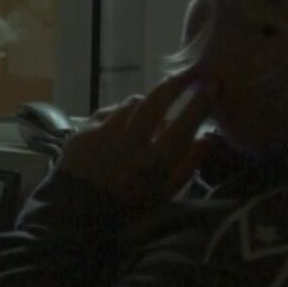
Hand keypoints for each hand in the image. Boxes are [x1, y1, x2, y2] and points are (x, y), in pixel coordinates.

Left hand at [58, 69, 216, 209]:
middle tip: (192, 71)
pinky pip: (110, 111)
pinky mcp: (83, 130)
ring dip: (146, 104)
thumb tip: (209, 137)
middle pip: (156, 101)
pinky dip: (121, 115)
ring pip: (133, 103)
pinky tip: (122, 128)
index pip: (182, 127)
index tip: (213, 83)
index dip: (200, 104)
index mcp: (151, 166)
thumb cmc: (127, 208)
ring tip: (150, 115)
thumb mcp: (163, 195)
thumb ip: (188, 165)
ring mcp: (102, 134)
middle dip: (177, 82)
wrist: (73, 215)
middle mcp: (127, 145)